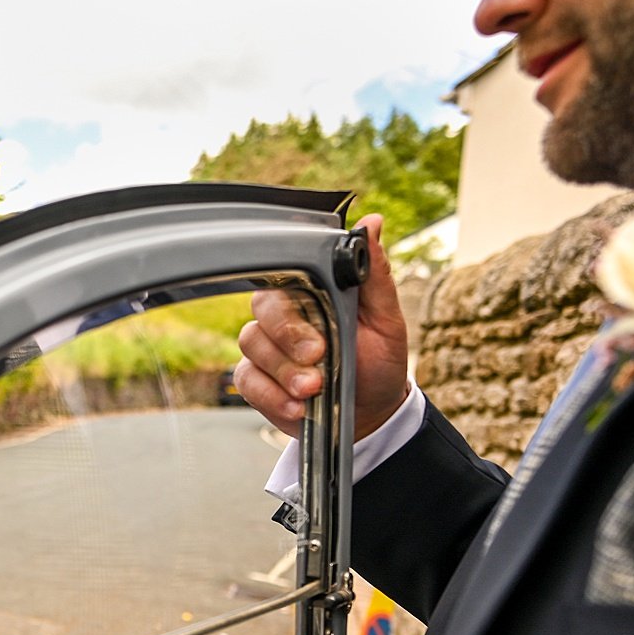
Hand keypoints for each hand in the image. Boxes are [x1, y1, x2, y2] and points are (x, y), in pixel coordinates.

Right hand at [233, 213, 411, 440]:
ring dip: (284, 374)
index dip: (294, 310)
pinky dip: (273, 397)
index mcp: (311, 293)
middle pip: (262, 313)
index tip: (319, 338)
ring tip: (314, 391)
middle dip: (288, 342)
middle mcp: (283, 316)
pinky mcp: (257, 380)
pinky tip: (298, 407)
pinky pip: (247, 381)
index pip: (284, 281)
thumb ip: (375, 275)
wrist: (371, 411)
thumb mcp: (386, 318)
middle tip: (318, 361)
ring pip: (253, 347)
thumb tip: (371, 224)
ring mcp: (266, 348)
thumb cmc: (378, 360)